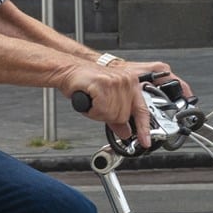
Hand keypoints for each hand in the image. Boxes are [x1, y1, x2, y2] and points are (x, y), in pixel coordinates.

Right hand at [70, 60, 188, 149]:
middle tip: (97, 106)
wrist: (68, 71)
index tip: (145, 142)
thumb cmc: (85, 83)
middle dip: (107, 116)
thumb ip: (117, 118)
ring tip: (92, 101)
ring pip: (112, 114)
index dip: (143, 128)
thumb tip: (126, 132)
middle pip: (123, 116)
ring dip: (98, 113)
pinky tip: (88, 100)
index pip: (142, 110)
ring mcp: (116, 81)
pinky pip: (101, 109)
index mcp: (131, 84)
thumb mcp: (104, 103)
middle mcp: (126, 81)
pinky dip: (92, 110)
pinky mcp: (103, 84)